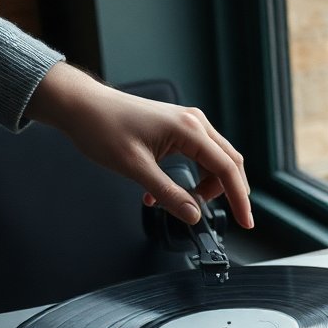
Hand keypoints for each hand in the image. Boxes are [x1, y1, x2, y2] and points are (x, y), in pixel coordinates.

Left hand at [25, 63, 253, 228]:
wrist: (81, 106)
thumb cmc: (102, 128)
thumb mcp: (135, 168)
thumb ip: (168, 193)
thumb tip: (193, 215)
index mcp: (189, 129)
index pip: (227, 168)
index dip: (239, 198)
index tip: (246, 221)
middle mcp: (195, 123)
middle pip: (228, 163)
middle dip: (226, 193)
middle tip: (219, 217)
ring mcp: (188, 123)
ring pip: (214, 161)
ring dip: (204, 186)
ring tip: (177, 202)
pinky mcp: (179, 128)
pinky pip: (198, 156)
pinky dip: (191, 177)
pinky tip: (166, 190)